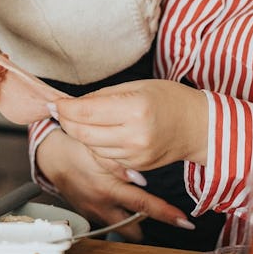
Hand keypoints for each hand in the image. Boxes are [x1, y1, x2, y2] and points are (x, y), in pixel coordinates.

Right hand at [35, 129, 188, 239]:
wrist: (50, 156)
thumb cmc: (77, 146)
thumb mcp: (98, 148)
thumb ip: (119, 163)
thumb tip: (142, 178)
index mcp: (108, 189)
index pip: (143, 206)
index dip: (166, 214)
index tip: (186, 222)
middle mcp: (102, 206)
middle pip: (135, 227)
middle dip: (152, 225)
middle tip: (173, 220)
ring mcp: (93, 213)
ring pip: (122, 228)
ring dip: (134, 223)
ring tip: (142, 212)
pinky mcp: (87, 214)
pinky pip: (109, 222)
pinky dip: (118, 216)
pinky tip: (121, 204)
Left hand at [52, 79, 208, 170]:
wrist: (198, 126)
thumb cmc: (169, 99)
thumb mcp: (136, 86)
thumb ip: (103, 97)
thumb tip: (73, 104)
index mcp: (134, 109)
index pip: (85, 112)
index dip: (64, 108)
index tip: (54, 102)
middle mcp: (134, 135)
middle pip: (83, 133)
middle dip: (66, 122)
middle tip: (60, 110)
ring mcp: (135, 155)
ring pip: (91, 147)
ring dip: (80, 133)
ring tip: (81, 119)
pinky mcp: (136, 166)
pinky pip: (106, 156)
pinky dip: (97, 144)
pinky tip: (101, 132)